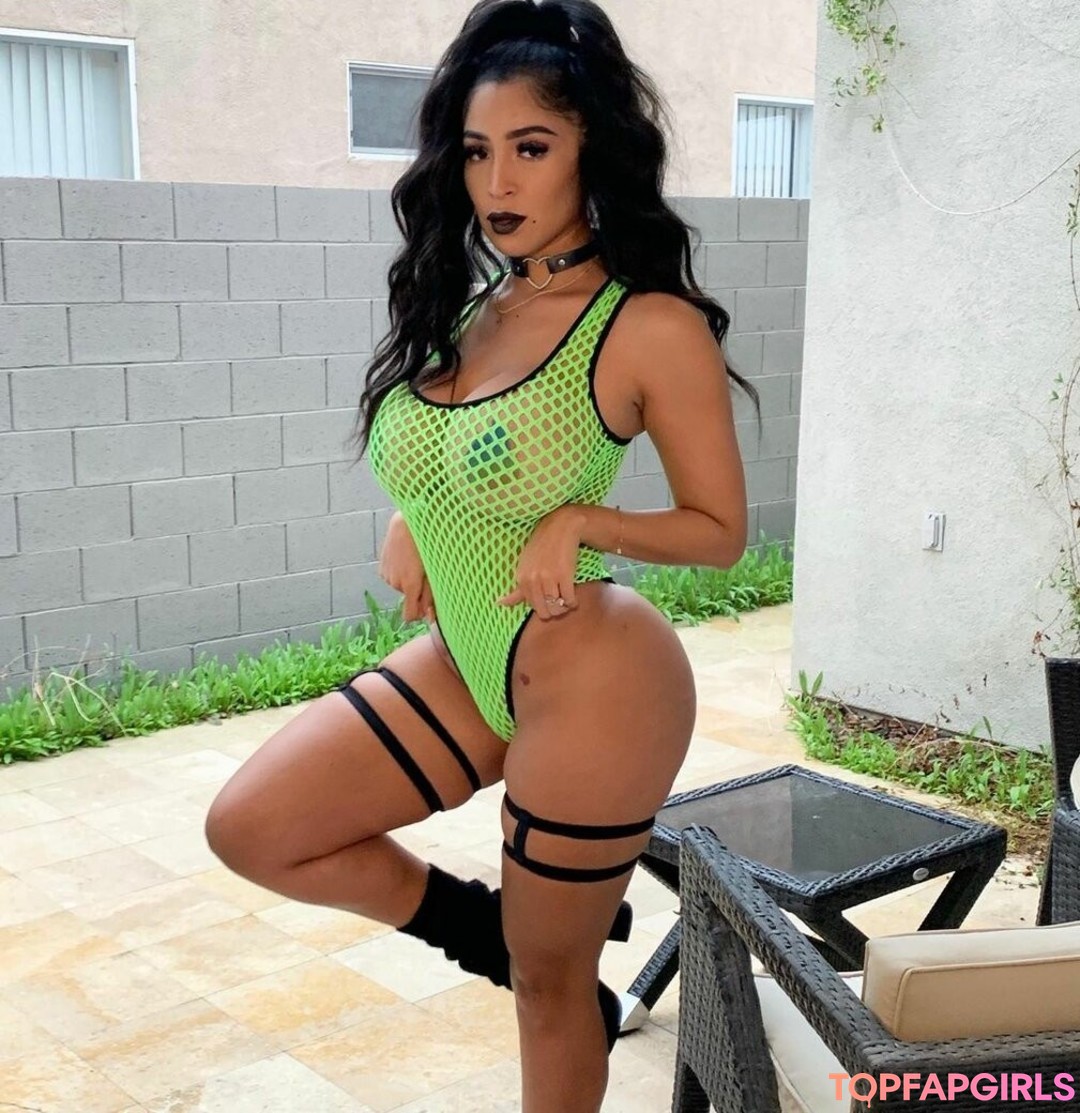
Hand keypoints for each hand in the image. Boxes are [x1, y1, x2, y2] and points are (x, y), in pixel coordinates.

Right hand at [379, 512, 435, 623]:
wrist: (407, 524)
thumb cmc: (427, 545)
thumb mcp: (433, 571)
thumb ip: (430, 595)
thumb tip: (429, 616)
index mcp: (410, 585)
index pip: (409, 615)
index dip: (418, 614)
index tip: (425, 608)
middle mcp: (396, 583)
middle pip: (408, 597)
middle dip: (416, 589)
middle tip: (424, 571)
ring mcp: (387, 575)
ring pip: (400, 585)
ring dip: (407, 579)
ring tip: (414, 560)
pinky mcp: (382, 567)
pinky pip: (392, 576)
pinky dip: (399, 571)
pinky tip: (404, 558)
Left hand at [497, 505, 584, 620]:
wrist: (560, 527)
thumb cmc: (541, 548)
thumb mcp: (524, 567)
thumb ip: (516, 589)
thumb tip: (499, 603)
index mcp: (522, 579)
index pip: (533, 607)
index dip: (544, 608)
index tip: (550, 603)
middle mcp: (533, 580)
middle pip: (545, 611)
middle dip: (554, 611)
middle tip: (560, 605)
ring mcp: (548, 578)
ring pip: (557, 607)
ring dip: (564, 608)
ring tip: (567, 601)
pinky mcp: (564, 575)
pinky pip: (569, 599)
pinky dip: (573, 602)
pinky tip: (574, 598)